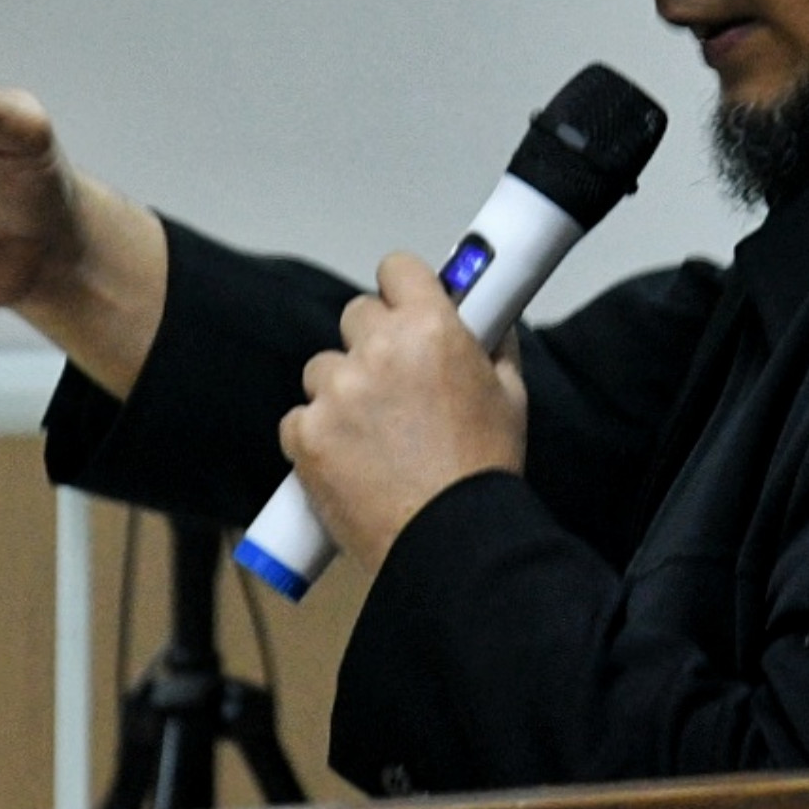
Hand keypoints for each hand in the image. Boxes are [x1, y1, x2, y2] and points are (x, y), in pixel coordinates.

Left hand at [279, 253, 526, 568]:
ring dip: (340, 391)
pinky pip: (298, 419)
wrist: (451, 540)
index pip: (396, 268)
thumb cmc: (483, 472)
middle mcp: (378, 350)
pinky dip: (315, 437)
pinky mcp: (305, 435)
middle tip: (393, 384)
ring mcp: (336, 393)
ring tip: (372, 435)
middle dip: (371, 343)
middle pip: (355, 316)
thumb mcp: (511, 396)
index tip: (402, 305)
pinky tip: (347, 461)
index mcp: (431, 328)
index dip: (400, 288)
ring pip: (322, 369)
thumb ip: (495, 346)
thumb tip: (491, 320)